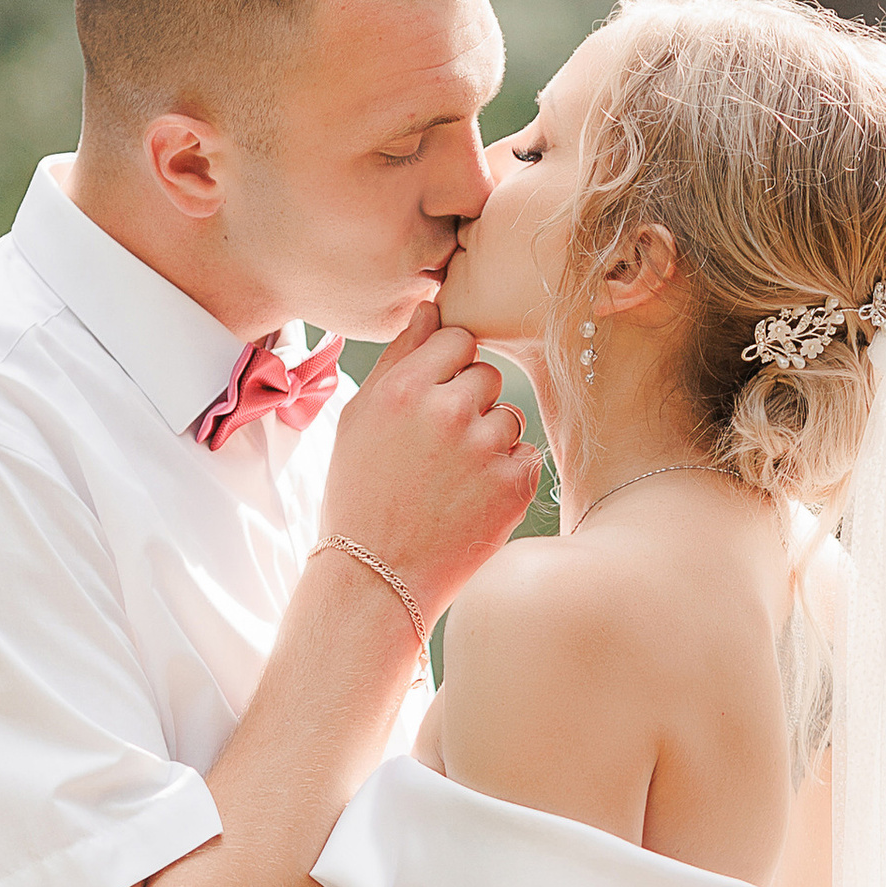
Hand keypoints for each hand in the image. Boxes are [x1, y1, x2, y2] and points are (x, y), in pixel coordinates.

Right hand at [320, 302, 538, 618]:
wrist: (376, 579)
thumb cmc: (359, 495)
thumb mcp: (359, 420)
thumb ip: (399, 358)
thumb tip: (431, 307)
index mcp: (404, 388)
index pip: (458, 339)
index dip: (448, 370)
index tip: (432, 404)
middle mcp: (447, 412)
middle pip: (488, 375)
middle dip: (471, 404)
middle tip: (438, 450)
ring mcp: (484, 450)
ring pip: (509, 417)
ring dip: (490, 441)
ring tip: (451, 481)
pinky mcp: (513, 487)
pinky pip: (526, 456)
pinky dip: (507, 476)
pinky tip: (471, 500)